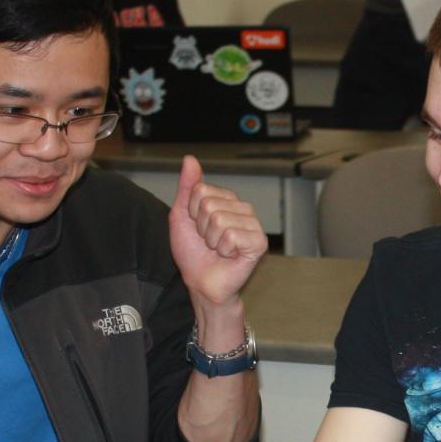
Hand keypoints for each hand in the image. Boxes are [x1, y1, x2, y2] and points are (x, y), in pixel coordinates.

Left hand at [169, 155, 265, 309]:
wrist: (201, 283)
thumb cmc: (193, 253)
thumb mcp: (182, 215)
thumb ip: (187, 187)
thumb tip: (190, 158)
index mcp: (227, 199)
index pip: (201, 190)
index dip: (192, 212)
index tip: (198, 228)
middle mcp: (243, 209)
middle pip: (210, 205)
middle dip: (202, 228)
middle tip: (208, 242)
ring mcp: (253, 225)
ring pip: (220, 220)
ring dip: (212, 240)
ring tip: (218, 250)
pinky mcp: (259, 242)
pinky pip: (232, 236)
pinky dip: (224, 250)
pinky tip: (229, 256)